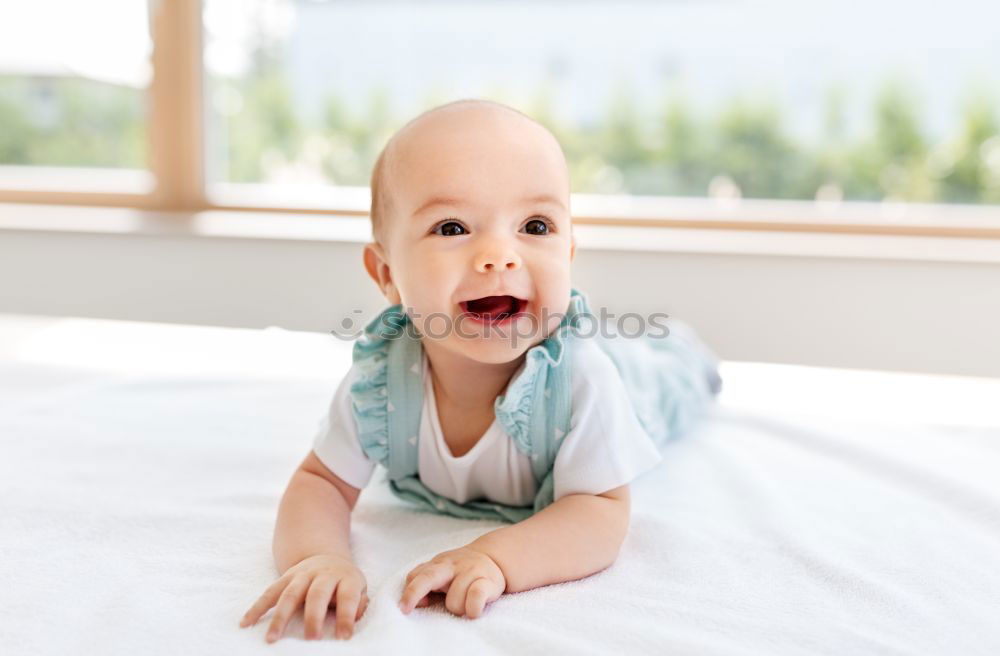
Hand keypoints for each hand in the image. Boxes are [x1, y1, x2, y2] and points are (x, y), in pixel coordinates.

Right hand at [239, 553, 367, 641]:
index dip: (347, 617)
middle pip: (317, 594)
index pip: (348, 597)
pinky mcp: (285, 578)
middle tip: (311, 640)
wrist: (327, 558)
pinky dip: (256, 608)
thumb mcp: (359, 589)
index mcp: (346, 578)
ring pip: (289, 594)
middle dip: (313, 618)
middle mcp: (323, 574)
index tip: (344, 637)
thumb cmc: (344, 583)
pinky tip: (245, 623)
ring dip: (280, 617)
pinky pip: (269, 592)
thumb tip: (352, 621)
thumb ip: (358, 604)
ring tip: (272, 639)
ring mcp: (302, 574)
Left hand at [399, 545, 505, 618]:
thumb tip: (418, 603)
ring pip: (454, 599)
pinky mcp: (488, 581)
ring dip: (457, 609)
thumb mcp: (442, 572)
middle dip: (413, 593)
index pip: (417, 575)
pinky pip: (475, 597)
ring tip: (464, 605)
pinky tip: (473, 611)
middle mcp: (452, 565)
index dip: (409, 592)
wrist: (494, 557)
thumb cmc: (462, 572)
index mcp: (438, 565)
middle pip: (428, 577)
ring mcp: (470, 571)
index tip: (405, 608)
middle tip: (405, 609)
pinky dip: (472, 609)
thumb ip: (427, 583)